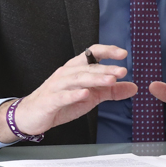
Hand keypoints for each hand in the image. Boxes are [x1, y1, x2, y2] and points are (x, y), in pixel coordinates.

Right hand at [0, 45, 136, 141]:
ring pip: (77, 79)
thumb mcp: (91, 96)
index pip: (92, 54)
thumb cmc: (61, 102)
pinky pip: (62, 96)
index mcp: (76, 69)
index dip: (107, 51)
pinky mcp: (50, 101)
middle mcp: (66, 73)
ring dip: (95, 78)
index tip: (123, 54)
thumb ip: (111, 91)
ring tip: (110, 80)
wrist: (31, 115)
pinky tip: (85, 94)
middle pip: (87, 66)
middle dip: (106, 68)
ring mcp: (57, 86)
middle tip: (122, 71)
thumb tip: (133, 87)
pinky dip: (74, 94)